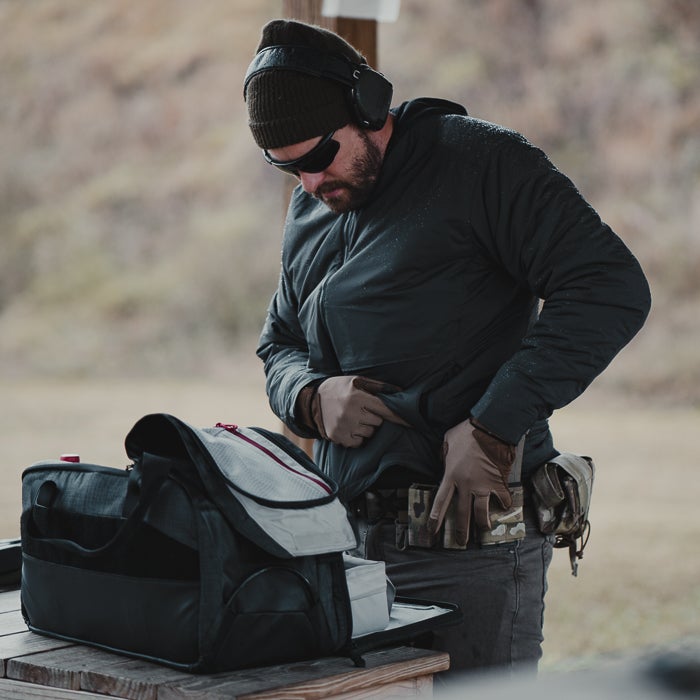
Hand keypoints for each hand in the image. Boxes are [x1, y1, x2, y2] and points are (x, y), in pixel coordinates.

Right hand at [311, 375, 407, 447]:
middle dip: (374, 417)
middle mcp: (351, 413)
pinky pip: (358, 442)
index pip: (385, 409)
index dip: (400, 417)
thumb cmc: (340, 388)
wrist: (313, 400)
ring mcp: (344, 427)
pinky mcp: (338, 438)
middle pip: (377, 423)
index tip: (414, 423)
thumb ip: (378, 386)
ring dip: (365, 427)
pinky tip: (348, 426)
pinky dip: (356, 437)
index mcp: (357, 397)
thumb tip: (400, 392)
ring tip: (353, 417)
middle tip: (362, 410)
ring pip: (369, 433)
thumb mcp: (357, 381)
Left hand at [428, 418, 515, 545]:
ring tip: (483, 529)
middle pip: (462, 513)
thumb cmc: (466, 433)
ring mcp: (483, 485)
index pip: (441, 502)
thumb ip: (444, 455)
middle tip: (461, 542)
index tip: (432, 531)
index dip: (436, 518)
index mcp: (451, 475)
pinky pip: (502, 499)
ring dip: (482, 523)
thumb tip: (444, 461)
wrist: (490, 429)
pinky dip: (504, 504)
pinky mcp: (498, 483)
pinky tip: (504, 507)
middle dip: (461, 531)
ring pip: (481, 512)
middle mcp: (466, 485)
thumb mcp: (447, 441)